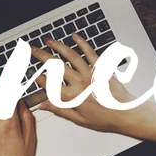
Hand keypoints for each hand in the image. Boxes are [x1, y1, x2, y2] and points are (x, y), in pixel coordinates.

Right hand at [32, 33, 155, 135]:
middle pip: (55, 65)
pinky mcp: (101, 67)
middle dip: (41, 55)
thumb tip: (44, 106)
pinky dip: (82, 42)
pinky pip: (90, 52)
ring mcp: (90, 73)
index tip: (30, 71)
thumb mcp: (79, 120)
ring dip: (57, 46)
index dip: (37, 76)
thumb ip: (60, 110)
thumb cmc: (105, 118)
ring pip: (70, 55)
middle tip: (32, 49)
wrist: (126, 113)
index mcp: (72, 97)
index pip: (48, 84)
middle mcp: (79, 82)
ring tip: (48, 40)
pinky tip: (74, 36)